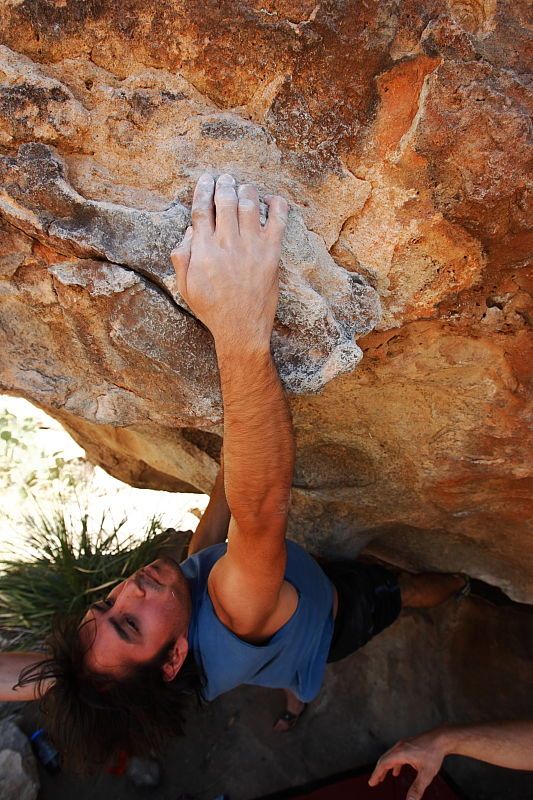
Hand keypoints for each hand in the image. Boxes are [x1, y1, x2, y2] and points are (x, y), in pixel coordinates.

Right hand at [171, 173, 287, 351]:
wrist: (241, 329)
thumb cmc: (212, 309)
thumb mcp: (185, 287)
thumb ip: (182, 256)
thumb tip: (191, 229)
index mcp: (203, 250)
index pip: (201, 209)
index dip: (203, 189)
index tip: (205, 179)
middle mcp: (226, 244)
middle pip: (224, 200)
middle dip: (224, 184)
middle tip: (225, 178)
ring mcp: (251, 247)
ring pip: (249, 203)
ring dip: (245, 190)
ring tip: (243, 188)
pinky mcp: (271, 254)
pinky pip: (278, 220)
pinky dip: (276, 205)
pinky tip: (271, 200)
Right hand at [368, 731, 446, 799]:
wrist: (442, 738)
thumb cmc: (434, 754)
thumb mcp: (426, 774)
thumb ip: (417, 789)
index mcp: (400, 752)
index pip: (383, 763)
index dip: (376, 774)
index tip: (372, 783)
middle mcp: (400, 747)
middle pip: (384, 759)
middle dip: (379, 771)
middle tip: (374, 782)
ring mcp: (404, 745)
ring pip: (390, 757)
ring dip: (386, 768)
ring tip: (383, 778)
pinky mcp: (409, 745)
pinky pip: (397, 755)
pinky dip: (394, 764)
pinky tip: (397, 772)